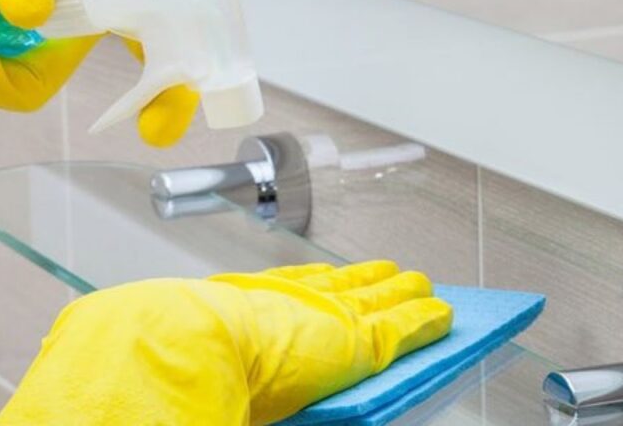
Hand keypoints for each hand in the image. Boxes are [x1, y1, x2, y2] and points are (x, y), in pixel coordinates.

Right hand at [0, 261, 452, 424]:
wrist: (188, 345)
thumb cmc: (179, 353)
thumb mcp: (198, 347)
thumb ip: (213, 345)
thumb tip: (185, 347)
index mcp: (250, 301)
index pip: (293, 284)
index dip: (316, 280)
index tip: (326, 276)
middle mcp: (293, 298)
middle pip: (341, 284)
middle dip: (365, 278)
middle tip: (385, 270)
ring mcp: (328, 315)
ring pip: (379, 297)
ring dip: (402, 291)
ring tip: (421, 283)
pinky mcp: (360, 337)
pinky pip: (406, 324)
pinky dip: (426, 319)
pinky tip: (443, 312)